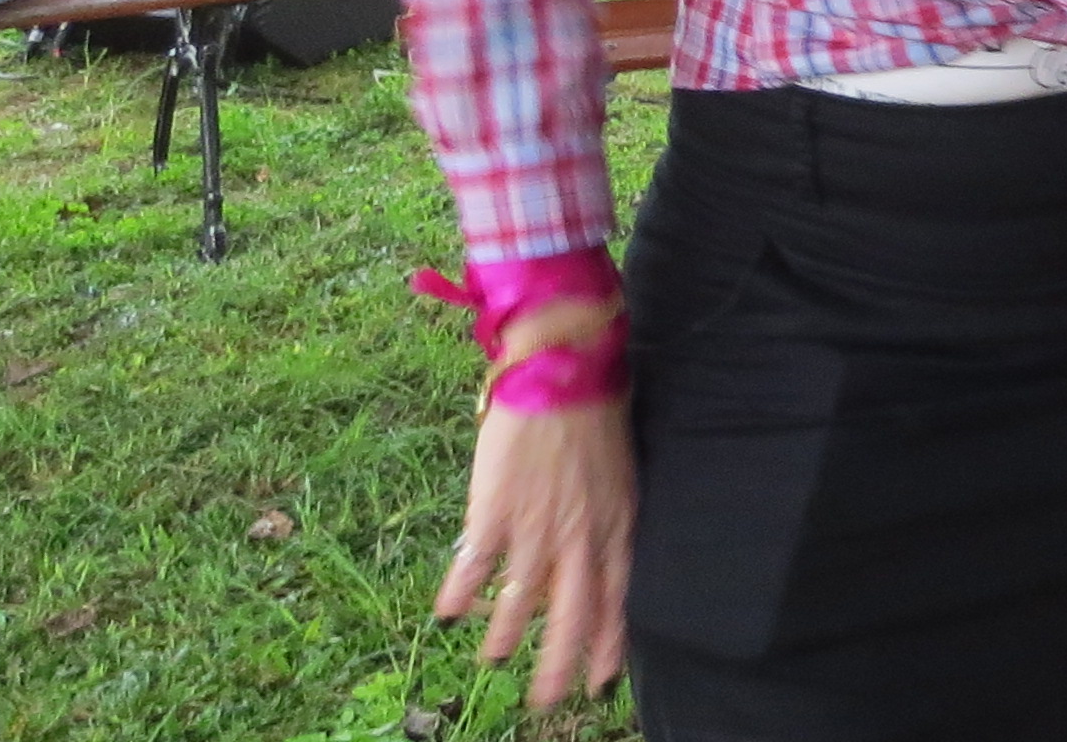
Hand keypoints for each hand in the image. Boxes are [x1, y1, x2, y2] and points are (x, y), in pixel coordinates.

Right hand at [436, 308, 634, 706]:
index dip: (607, 644)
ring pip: (520, 602)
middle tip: (546, 701)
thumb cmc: (594, 409)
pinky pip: (474, 567)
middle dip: (558, 665)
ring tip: (493, 660)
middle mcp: (579, 536)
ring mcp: (536, 527)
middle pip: (572, 617)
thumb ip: (606, 517)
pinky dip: (459, 593)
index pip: (617, 600)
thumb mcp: (618, 472)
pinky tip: (448, 613)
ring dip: (504, 637)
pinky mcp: (494, 512)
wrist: (561, 366)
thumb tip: (590, 552)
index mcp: (615, 524)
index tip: (599, 680)